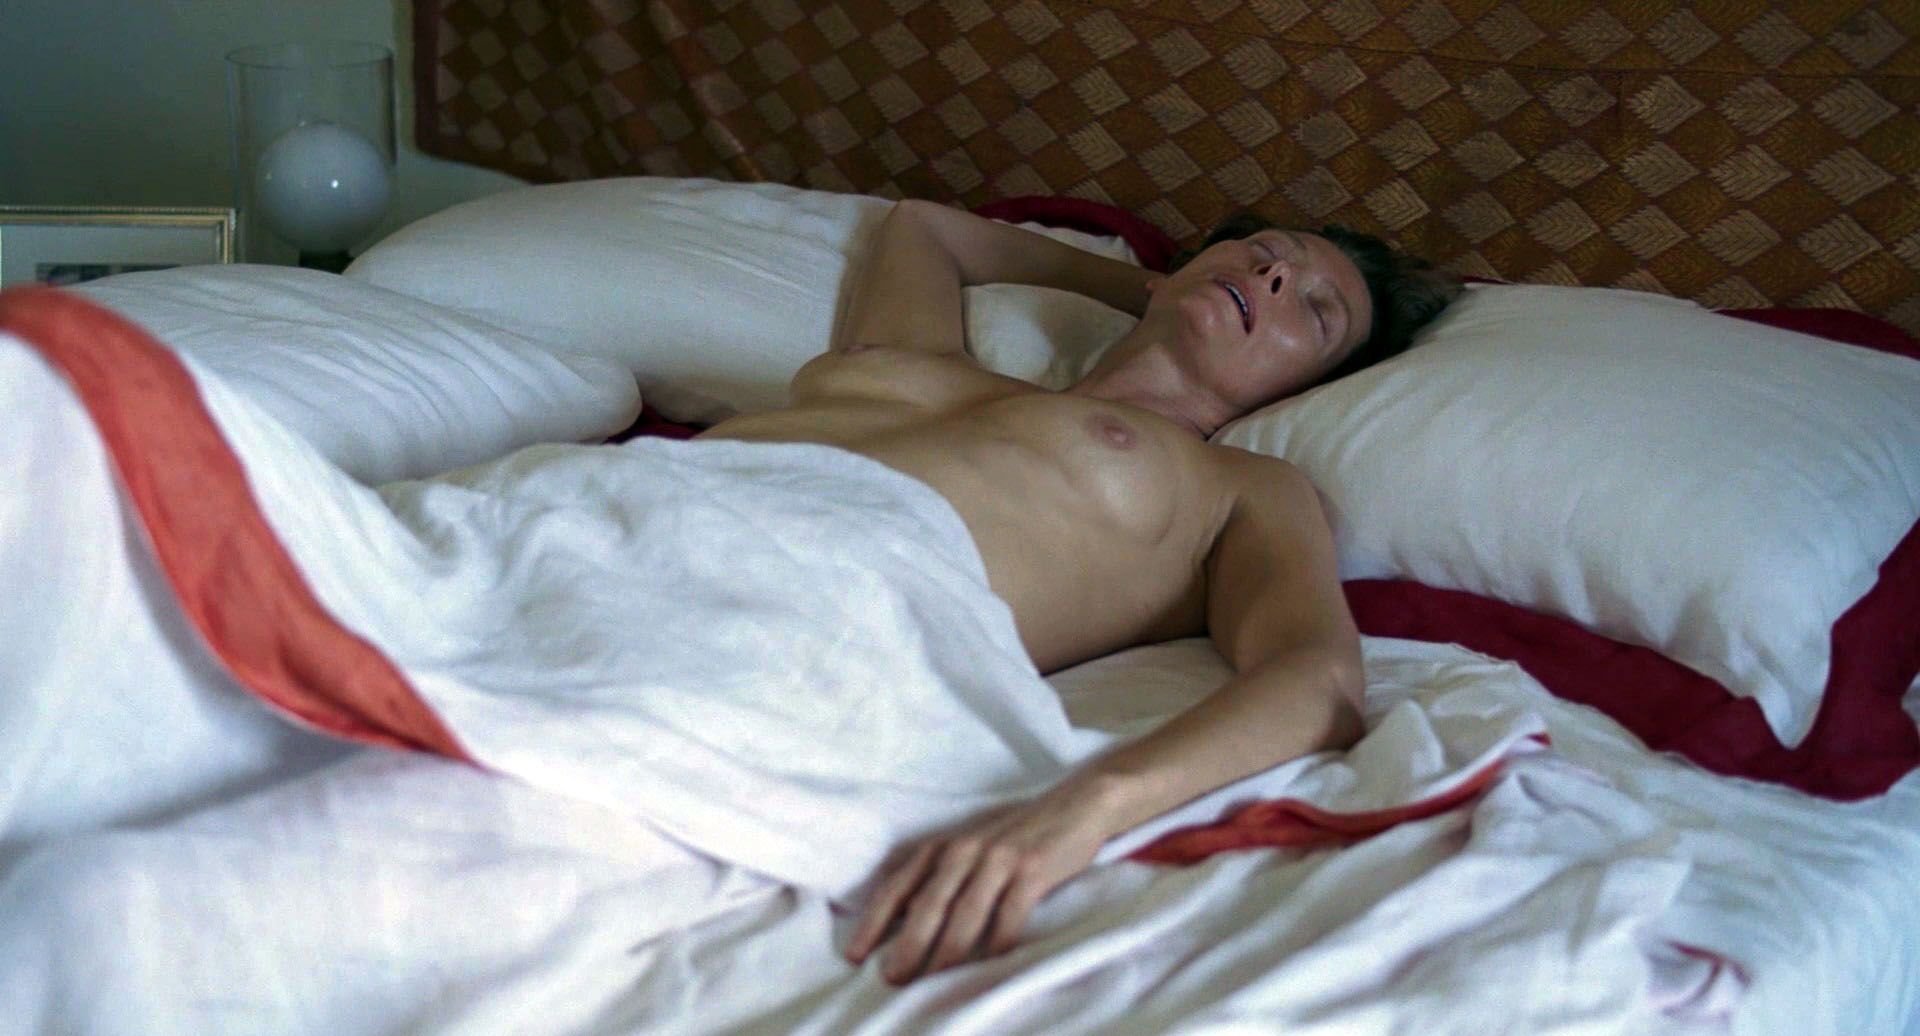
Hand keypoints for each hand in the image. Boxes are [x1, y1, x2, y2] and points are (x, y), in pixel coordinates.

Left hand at [844, 785, 1115, 983]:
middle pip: (928, 904)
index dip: (874, 921)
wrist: (1074, 805)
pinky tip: (991, 966)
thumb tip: (906, 918)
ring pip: (965, 912)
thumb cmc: (1017, 835)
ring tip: (931, 981)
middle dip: (906, 944)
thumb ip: (941, 877)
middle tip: (890, 978)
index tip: (856, 954)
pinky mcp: (1032, 868)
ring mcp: (998, 858)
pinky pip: (1009, 913)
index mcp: (944, 846)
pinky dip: (999, 942)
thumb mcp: (971, 848)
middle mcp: (965, 849)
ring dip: (946, 952)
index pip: (899, 885)